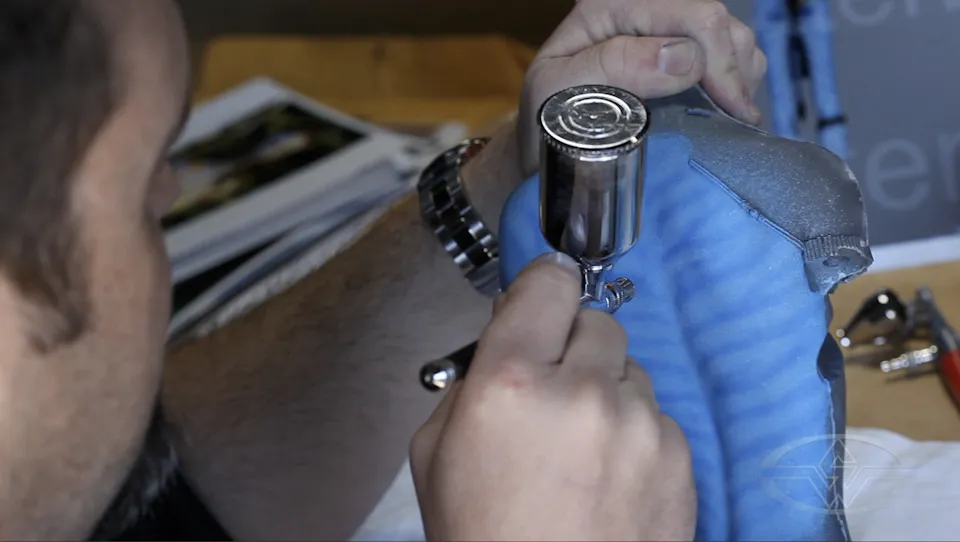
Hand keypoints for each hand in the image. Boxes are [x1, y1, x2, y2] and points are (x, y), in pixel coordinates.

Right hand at [410, 252, 695, 540]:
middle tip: (553, 390)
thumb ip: (470, 382)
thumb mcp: (435, 452)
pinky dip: (639, 434)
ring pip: (631, 370)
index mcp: (509, 383)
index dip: (542, 287)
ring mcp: (641, 426)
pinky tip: (613, 477)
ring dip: (608, 391)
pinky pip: (660, 417)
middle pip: (596, 322)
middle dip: (573, 348)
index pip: (546, 284)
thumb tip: (506, 338)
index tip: (543, 294)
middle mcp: (581, 392)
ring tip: (583, 448)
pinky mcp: (681, 459)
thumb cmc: (480, 536)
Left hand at [516, 0, 766, 174]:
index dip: (718, 64)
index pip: (692, 16)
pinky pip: (732, 55)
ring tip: (730, 117)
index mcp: (611, 7)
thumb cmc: (544, 119)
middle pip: (717, 23)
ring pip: (732, 36)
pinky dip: (739, 82)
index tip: (730, 112)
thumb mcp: (557, 92)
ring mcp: (663, 30)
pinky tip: (725, 110)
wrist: (541, 145)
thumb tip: (685, 57)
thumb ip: (613, 66)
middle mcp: (641, 8)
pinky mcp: (678, 54)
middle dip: (734, 73)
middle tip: (737, 122)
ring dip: (740, 77)